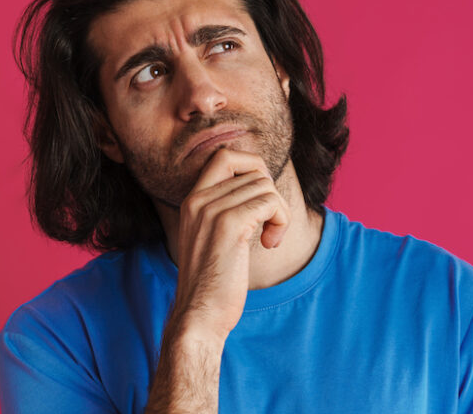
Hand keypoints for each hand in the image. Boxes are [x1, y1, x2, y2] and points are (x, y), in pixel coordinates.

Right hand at [169, 148, 290, 342]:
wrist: (198, 316)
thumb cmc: (211, 283)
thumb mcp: (210, 238)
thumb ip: (224, 211)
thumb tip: (260, 187)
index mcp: (192, 200)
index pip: (225, 156)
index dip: (253, 167)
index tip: (261, 199)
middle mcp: (198, 199)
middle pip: (254, 172)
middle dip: (272, 197)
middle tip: (269, 224)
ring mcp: (211, 210)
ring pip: (266, 186)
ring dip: (279, 212)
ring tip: (269, 238)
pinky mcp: (229, 225)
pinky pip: (270, 202)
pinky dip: (280, 221)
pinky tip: (269, 243)